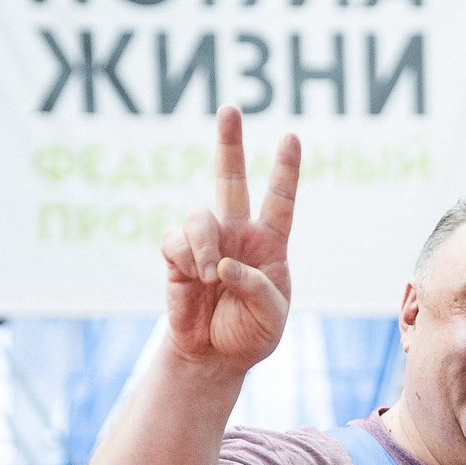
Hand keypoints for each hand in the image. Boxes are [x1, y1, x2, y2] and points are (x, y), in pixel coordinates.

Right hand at [160, 104, 299, 374]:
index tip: (291, 137)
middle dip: (229, 143)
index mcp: (269, 243)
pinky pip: (174, 240)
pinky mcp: (177, 257)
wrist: (215, 356)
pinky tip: (194, 277)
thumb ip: (258, 289)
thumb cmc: (251, 334)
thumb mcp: (271, 317)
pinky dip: (185, 257)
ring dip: (204, 243)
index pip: (280, 199)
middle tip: (230, 108)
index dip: (285, 169)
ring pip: (199, 215)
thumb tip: (224, 264)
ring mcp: (205, 243)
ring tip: (209, 276)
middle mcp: (237, 234)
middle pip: (231, 179)